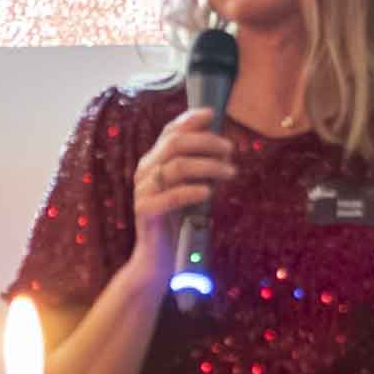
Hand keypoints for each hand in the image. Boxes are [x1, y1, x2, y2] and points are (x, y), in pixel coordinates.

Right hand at [129, 105, 249, 260]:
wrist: (156, 259)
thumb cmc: (176, 221)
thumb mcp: (188, 188)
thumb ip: (198, 168)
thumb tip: (223, 146)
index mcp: (153, 161)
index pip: (169, 131)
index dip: (190, 119)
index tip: (213, 114)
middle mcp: (145, 171)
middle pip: (175, 143)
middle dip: (207, 142)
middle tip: (231, 150)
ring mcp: (143, 191)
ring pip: (177, 166)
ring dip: (208, 166)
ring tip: (230, 172)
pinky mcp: (145, 211)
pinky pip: (171, 196)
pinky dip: (193, 191)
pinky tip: (209, 192)